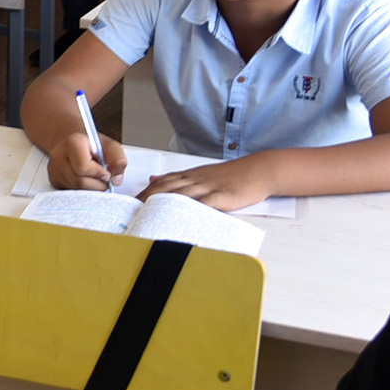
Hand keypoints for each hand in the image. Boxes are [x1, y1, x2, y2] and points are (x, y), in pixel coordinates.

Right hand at [48, 130, 124, 190]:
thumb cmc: (95, 146)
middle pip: (79, 181)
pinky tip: (86, 181)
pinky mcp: (54, 180)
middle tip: (104, 180)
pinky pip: (71, 192)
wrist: (77, 144)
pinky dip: (83, 190)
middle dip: (97, 185)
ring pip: (75, 189)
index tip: (106, 173)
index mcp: (73, 143)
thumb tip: (116, 180)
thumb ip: (118, 160)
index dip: (99, 174)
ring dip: (91, 189)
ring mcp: (54, 169)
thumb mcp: (111, 147)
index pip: (83, 167)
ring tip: (96, 179)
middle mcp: (59, 155)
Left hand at [142, 156, 270, 210]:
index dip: (145, 192)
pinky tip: (182, 219)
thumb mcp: (200, 173)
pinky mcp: (222, 197)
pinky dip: (192, 211)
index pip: (161, 182)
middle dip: (148, 200)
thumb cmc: (231, 175)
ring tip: (149, 216)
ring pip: (181, 195)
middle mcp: (196, 180)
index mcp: (190, 175)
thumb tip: (153, 178)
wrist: (258, 170)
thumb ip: (176, 178)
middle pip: (166, 188)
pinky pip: (204, 204)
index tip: (131, 203)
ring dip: (164, 205)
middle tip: (133, 212)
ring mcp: (209, 188)